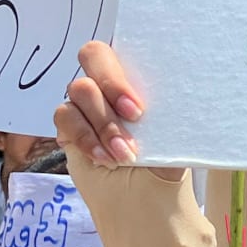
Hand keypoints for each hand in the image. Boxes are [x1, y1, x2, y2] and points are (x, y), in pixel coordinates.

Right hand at [56, 42, 182, 183]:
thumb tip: (182, 92)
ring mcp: (87, 103)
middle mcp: (110, 83)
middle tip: (134, 117)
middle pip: (93, 54)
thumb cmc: (165, 165)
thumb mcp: (177, 138)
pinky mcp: (69, 125)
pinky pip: (65, 115)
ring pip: (80, 89)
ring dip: (104, 123)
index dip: (128, 69)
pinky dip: (86, 137)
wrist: (146, 201)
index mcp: (140, 77)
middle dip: (112, 84)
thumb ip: (172, 114)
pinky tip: (104, 158)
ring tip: (124, 154)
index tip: (141, 108)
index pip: (127, 45)